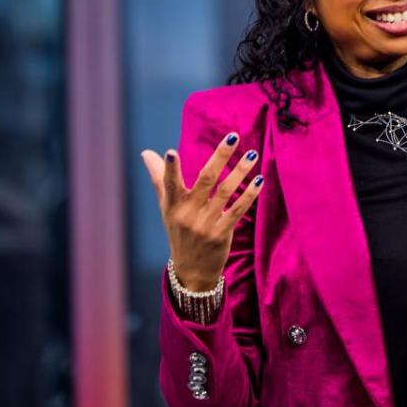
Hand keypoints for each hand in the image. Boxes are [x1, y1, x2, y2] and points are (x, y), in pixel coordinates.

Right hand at [139, 132, 263, 290]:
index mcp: (172, 205)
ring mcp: (205, 224)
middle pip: (205, 179)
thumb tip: (146, 153)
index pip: (169, 184)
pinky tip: (259, 180)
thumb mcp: (166, 207)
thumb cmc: (179, 231)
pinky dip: (249, 195)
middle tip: (233, 136)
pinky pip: (237, 210)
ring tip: (252, 154)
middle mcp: (187, 214)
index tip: (171, 152)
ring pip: (225, 192)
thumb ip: (160, 178)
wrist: (192, 271)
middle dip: (220, 156)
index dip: (169, 169)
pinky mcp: (221, 234)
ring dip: (240, 172)